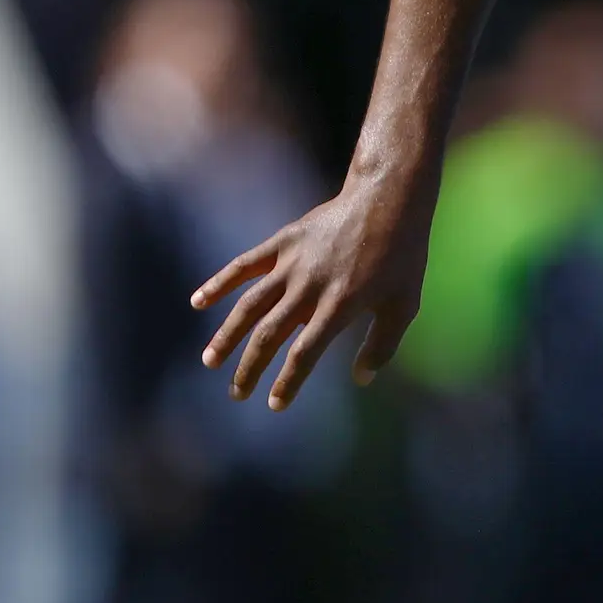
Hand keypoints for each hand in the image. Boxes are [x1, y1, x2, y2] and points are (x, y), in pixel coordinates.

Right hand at [191, 177, 430, 409]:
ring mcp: (292, 263)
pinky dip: (219, 283)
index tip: (274, 404)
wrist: (387, 198)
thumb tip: (361, 379)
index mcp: (339, 306)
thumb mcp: (404, 305)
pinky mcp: (282, 242)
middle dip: (250, 368)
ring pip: (249, 306)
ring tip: (210, 361)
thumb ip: (382, 345)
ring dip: (227, 336)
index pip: (303, 354)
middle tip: (237, 394)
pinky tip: (198, 302)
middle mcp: (309, 287)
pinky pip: (244, 265)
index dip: (287, 382)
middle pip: (269, 336)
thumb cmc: (402, 255)